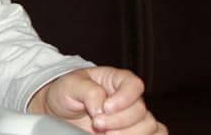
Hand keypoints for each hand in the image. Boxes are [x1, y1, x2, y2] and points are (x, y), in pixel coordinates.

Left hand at [27, 66, 167, 133]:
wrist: (60, 112)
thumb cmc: (67, 93)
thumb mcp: (70, 85)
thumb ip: (88, 91)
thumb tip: (101, 107)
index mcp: (117, 80)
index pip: (134, 85)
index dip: (124, 98)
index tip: (106, 108)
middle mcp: (130, 99)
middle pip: (141, 111)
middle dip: (119, 122)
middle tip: (97, 124)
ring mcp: (134, 118)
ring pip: (150, 127)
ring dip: (129, 134)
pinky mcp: (134, 133)